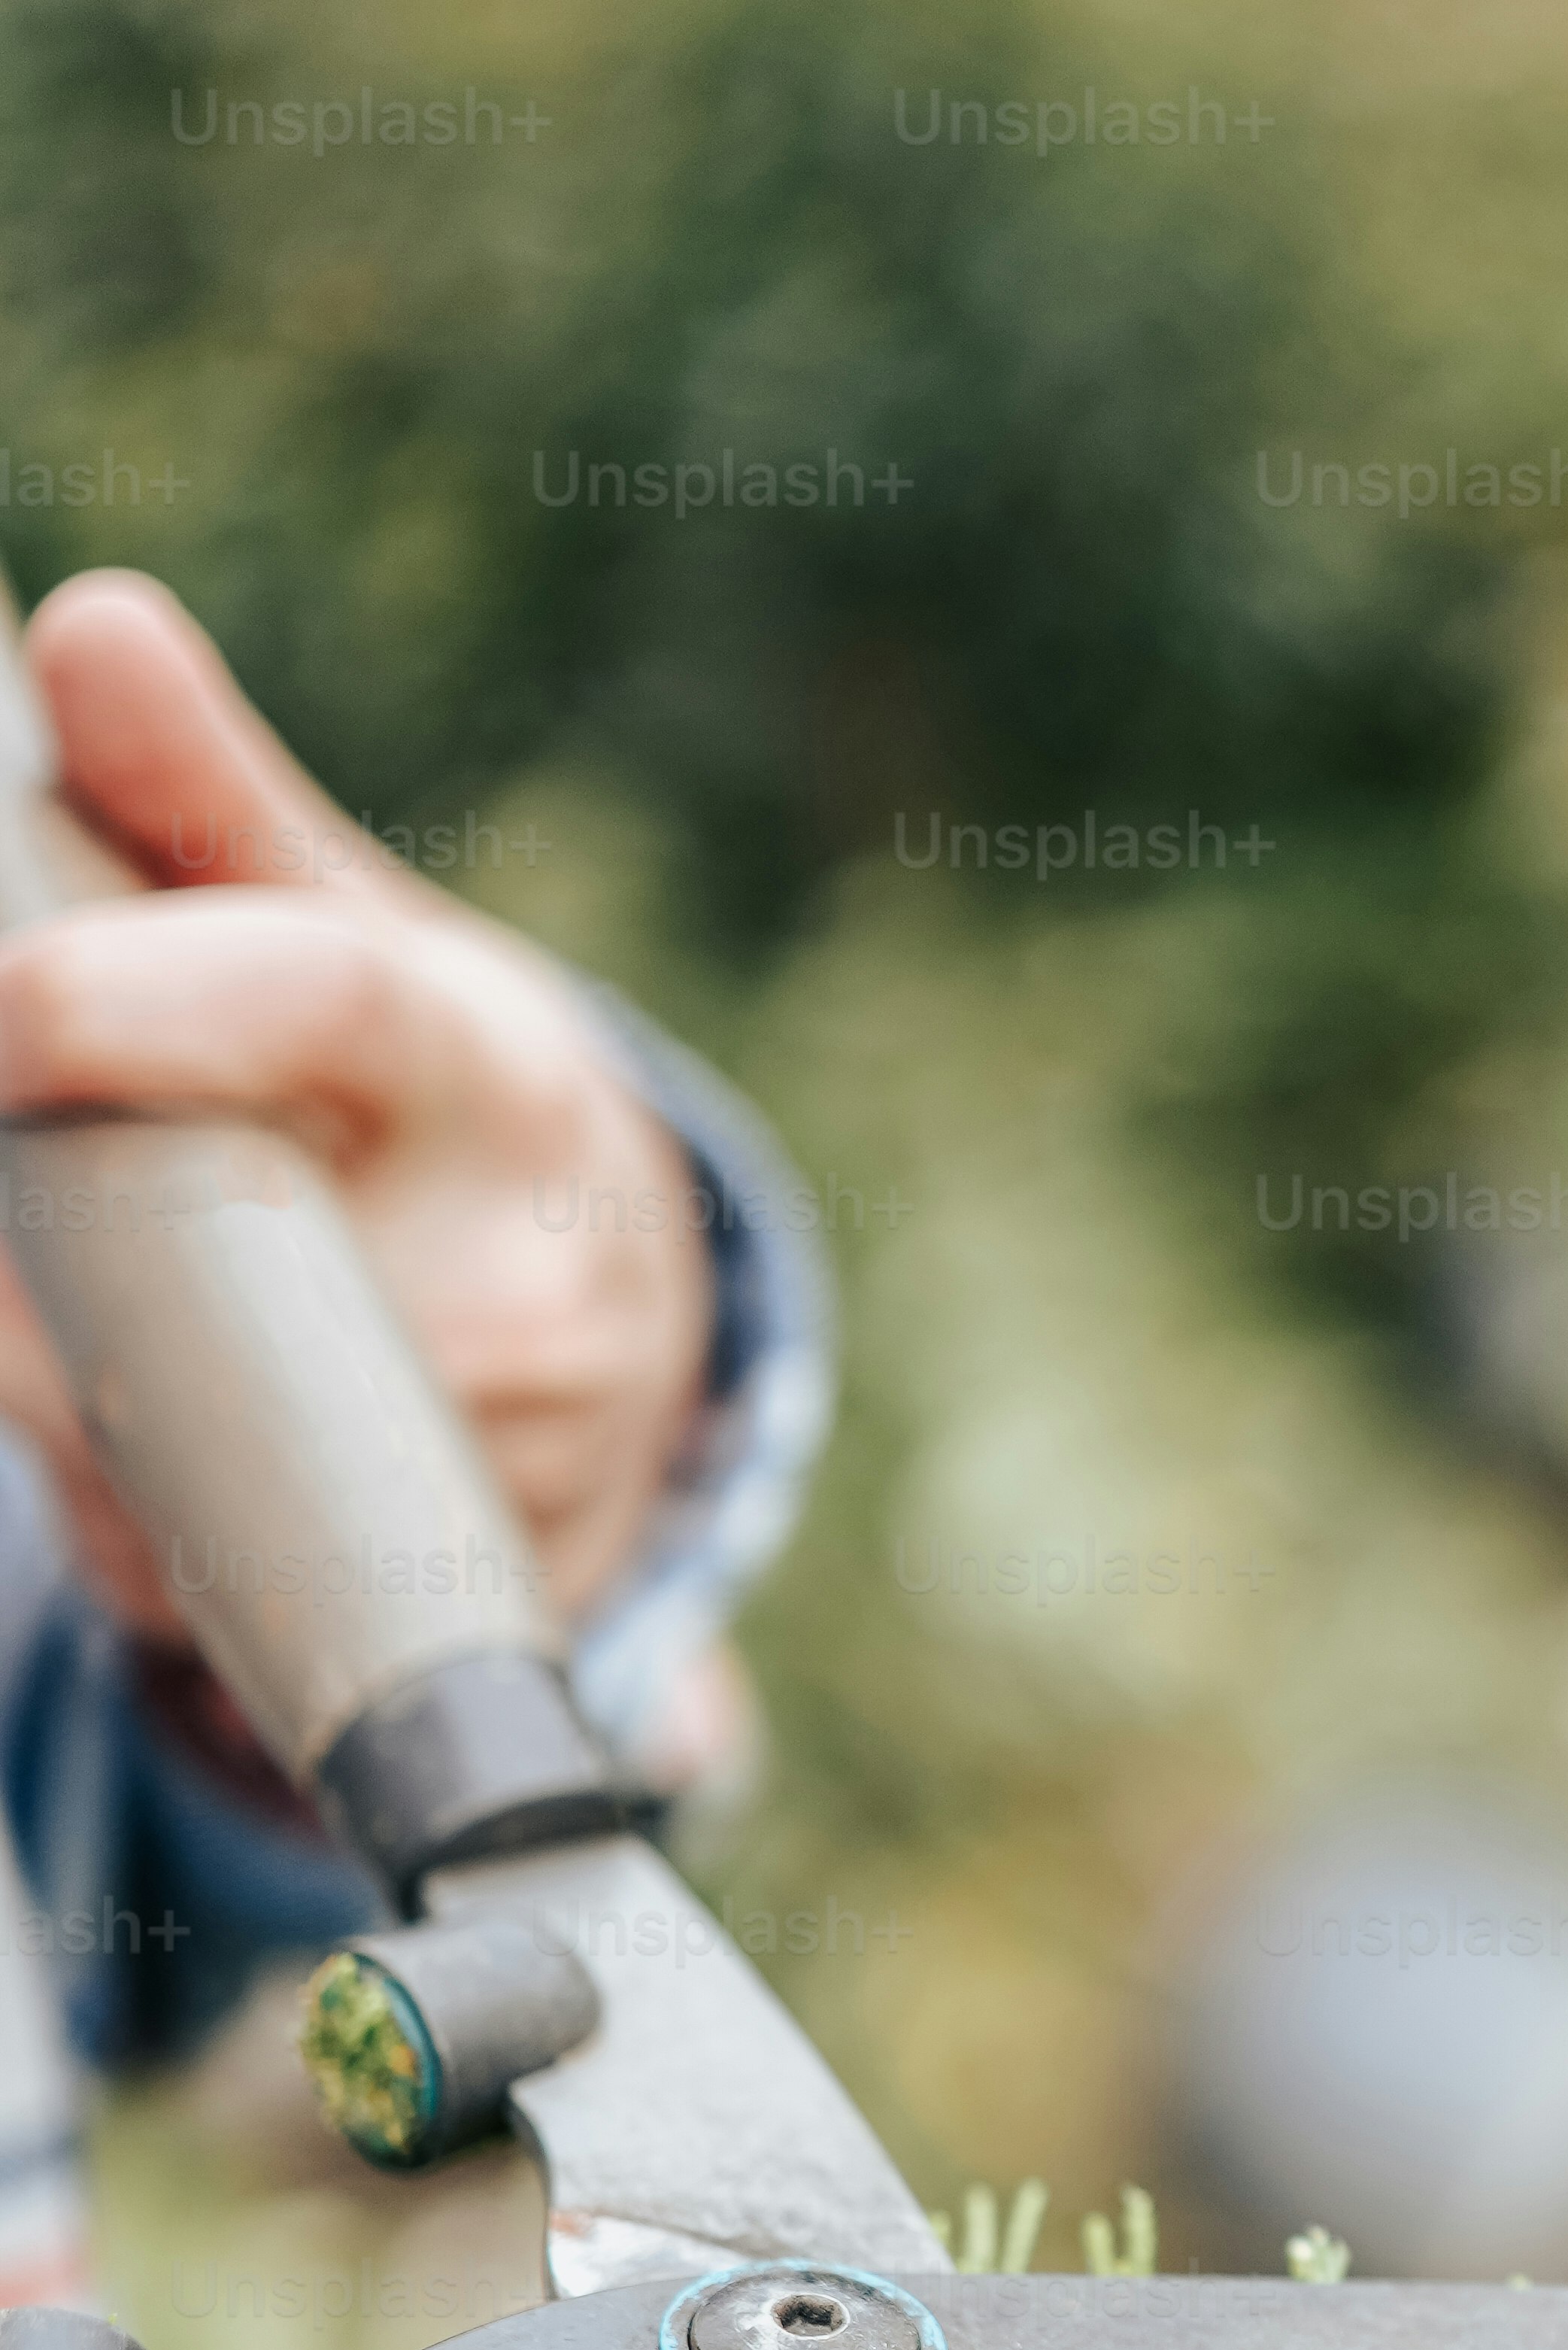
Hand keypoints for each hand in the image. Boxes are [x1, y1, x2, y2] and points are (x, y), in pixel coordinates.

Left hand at [0, 569, 711, 1645]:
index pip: (311, 1004)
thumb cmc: (417, 1101)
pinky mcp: (444, 1600)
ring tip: (102, 1296)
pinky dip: (121, 1491)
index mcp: (494, 1076)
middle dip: (48, 1239)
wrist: (606, 1336)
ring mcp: (505, 1464)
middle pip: (200, 1259)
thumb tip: (90, 628)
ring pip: (173, 1427)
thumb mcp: (335, 932)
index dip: (121, 1001)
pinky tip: (162, 1417)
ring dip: (59, 1368)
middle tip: (27, 1187)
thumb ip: (198, 802)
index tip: (1, 1001)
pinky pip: (196, 1559)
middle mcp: (537, 1283)